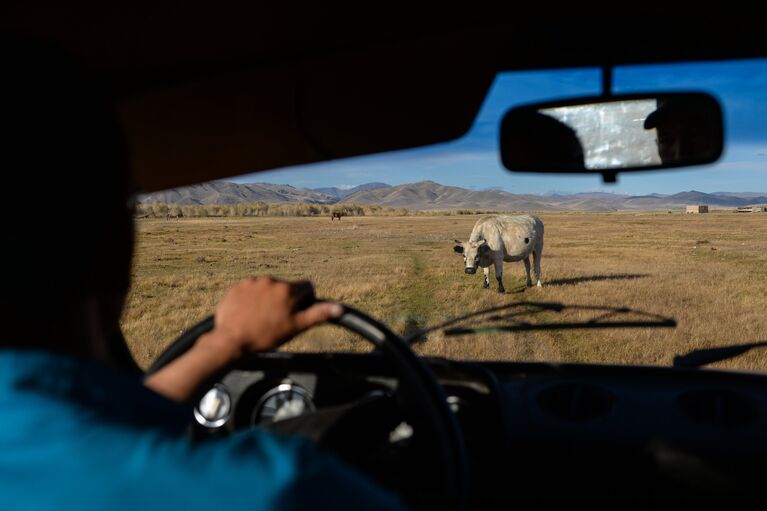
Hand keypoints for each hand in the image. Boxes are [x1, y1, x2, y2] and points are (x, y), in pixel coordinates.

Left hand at [145, 277, 342, 402]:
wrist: (231, 340)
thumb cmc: (265, 336)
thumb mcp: (296, 327)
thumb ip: (318, 314)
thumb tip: (339, 308)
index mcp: (287, 289)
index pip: (306, 286)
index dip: (305, 300)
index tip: (297, 313)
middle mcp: (271, 280)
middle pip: (286, 287)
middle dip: (285, 300)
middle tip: (278, 319)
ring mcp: (252, 282)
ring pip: (267, 288)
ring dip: (267, 299)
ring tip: (260, 318)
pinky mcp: (237, 287)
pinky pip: (249, 290)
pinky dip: (251, 299)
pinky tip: (248, 314)